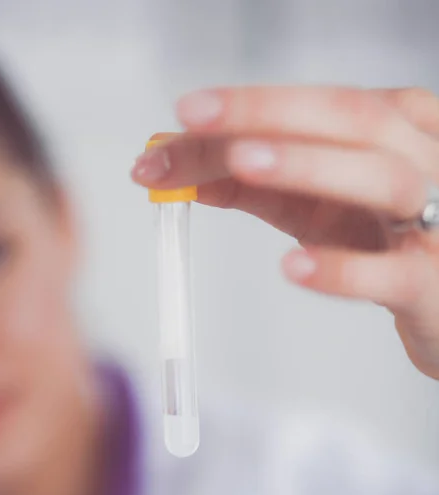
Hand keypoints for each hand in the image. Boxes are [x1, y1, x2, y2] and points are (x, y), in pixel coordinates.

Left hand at [131, 86, 438, 378]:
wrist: (434, 295)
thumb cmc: (376, 238)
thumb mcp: (311, 201)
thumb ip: (247, 183)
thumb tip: (175, 166)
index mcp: (385, 131)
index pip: (312, 105)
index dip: (244, 107)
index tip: (184, 115)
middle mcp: (414, 159)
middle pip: (350, 118)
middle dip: (267, 115)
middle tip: (196, 122)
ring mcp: (432, 217)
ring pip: (381, 178)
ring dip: (307, 167)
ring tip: (241, 169)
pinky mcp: (430, 282)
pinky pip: (393, 272)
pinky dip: (343, 269)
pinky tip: (293, 265)